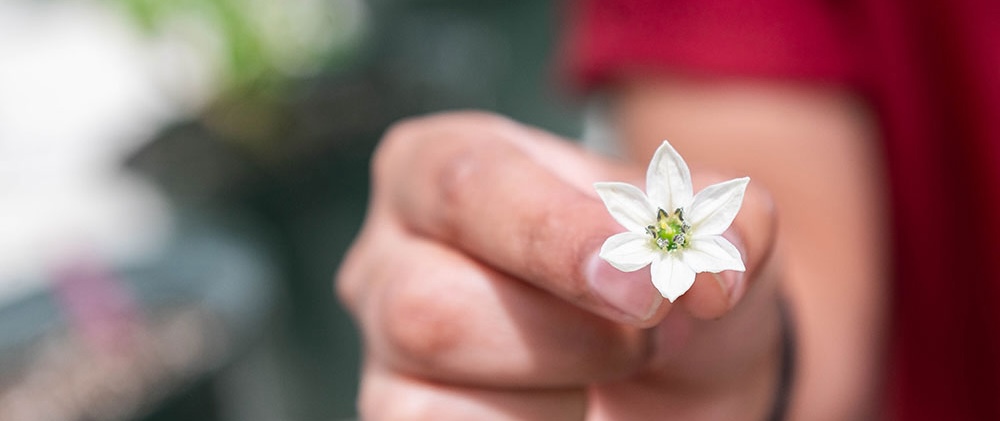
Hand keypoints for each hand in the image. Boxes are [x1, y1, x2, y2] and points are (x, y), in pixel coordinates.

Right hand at [337, 111, 780, 419]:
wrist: (667, 374)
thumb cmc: (660, 280)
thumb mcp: (707, 235)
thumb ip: (724, 226)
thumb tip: (709, 271)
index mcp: (445, 164)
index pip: (467, 186)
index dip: (555, 238)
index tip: (646, 288)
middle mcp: (390, 250)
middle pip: (432, 306)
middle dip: (569, 336)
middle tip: (645, 332)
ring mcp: (384, 346)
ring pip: (432, 389)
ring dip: (558, 386)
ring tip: (608, 369)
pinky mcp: (395, 412)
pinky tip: (568, 407)